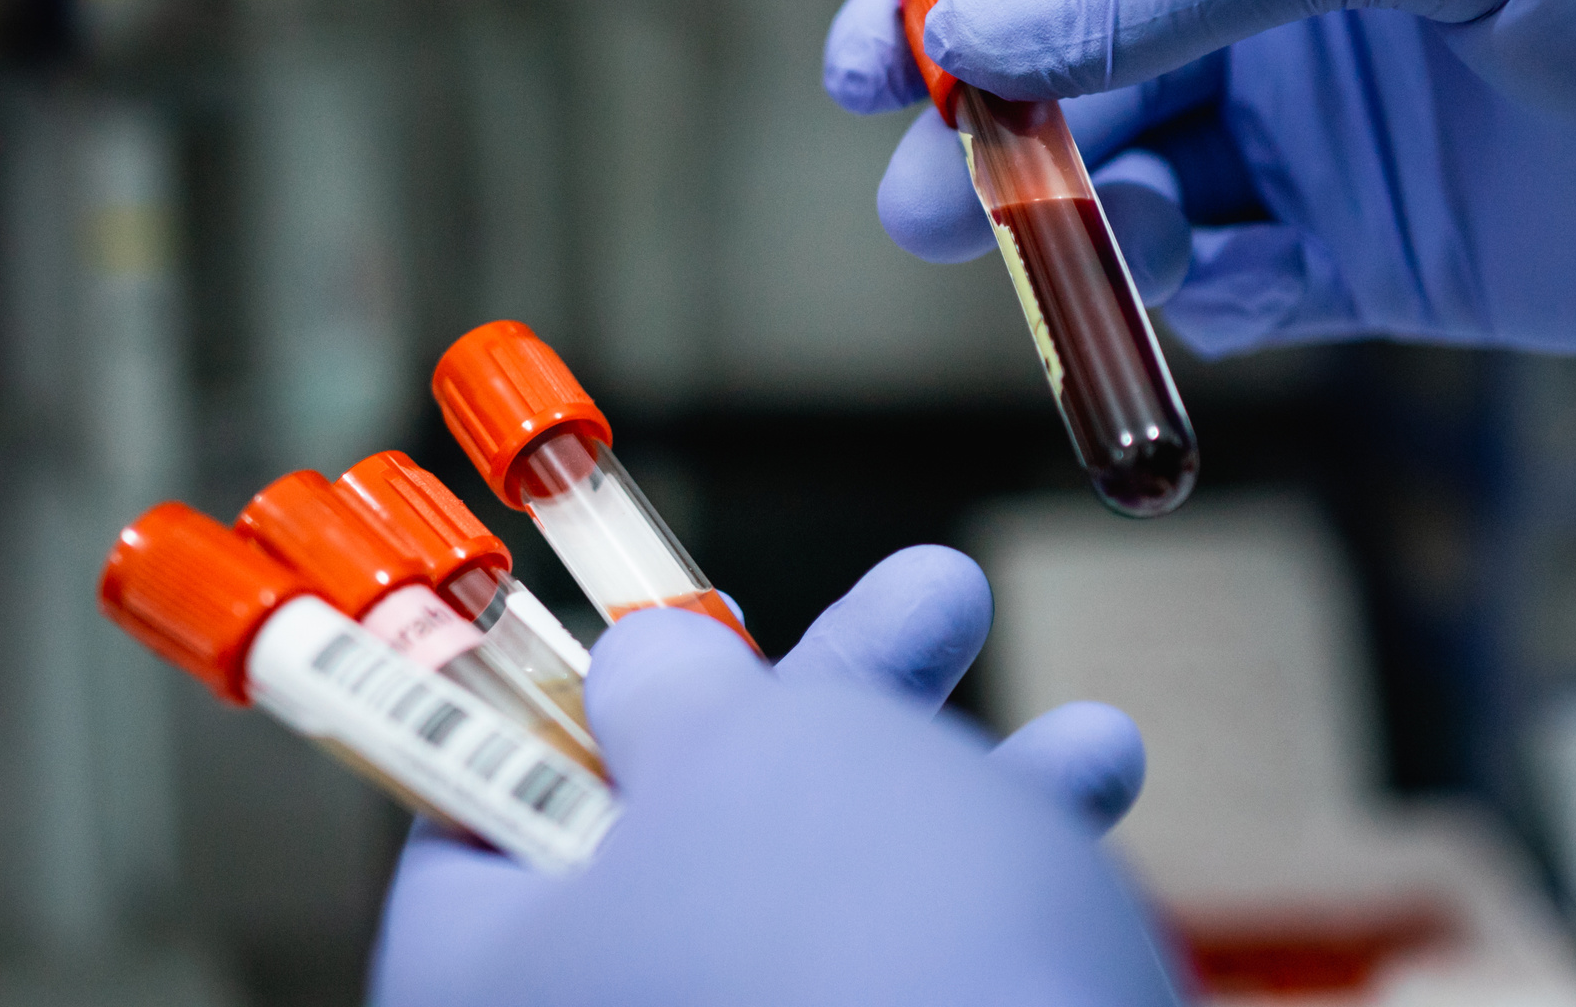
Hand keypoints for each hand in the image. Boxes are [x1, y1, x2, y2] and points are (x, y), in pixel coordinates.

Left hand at [370, 546, 1174, 1006]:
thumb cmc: (841, 937)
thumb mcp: (735, 745)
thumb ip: (672, 688)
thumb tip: (643, 673)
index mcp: (491, 974)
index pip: (483, 810)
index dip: (585, 690)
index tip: (686, 619)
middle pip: (692, 834)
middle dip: (845, 701)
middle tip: (942, 605)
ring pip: (830, 903)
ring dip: (964, 794)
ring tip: (1092, 744)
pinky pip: (905, 974)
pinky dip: (994, 896)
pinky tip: (1092, 826)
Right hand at [826, 0, 1575, 356]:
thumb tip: (974, 28)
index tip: (869, 64)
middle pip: (1090, 45)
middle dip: (997, 124)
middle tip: (919, 205)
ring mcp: (1336, 118)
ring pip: (1145, 170)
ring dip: (1078, 217)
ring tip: (1039, 252)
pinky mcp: (1379, 247)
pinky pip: (1236, 272)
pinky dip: (1186, 287)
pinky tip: (1189, 282)